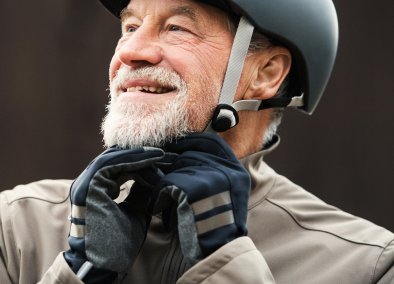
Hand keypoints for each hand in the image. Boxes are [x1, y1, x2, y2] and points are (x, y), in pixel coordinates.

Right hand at [64, 146, 170, 282]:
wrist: (103, 265)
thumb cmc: (118, 245)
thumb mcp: (135, 211)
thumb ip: (140, 192)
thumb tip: (155, 175)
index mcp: (96, 188)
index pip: (119, 166)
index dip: (141, 161)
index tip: (165, 161)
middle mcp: (87, 183)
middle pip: (116, 158)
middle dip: (142, 155)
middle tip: (167, 154)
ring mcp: (84, 184)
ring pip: (113, 157)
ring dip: (138, 155)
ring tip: (161, 154)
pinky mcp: (87, 186)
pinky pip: (110, 164)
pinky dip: (131, 159)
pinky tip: (151, 159)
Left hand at [149, 133, 250, 266]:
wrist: (217, 252)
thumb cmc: (214, 226)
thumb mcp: (223, 195)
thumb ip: (211, 172)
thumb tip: (182, 152)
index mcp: (237, 171)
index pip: (212, 142)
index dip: (191, 141)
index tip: (174, 145)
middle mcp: (228, 171)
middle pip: (190, 155)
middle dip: (171, 164)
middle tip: (157, 173)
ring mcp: (213, 179)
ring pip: (177, 167)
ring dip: (164, 183)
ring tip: (161, 197)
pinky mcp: (195, 189)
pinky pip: (167, 182)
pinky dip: (158, 195)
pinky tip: (156, 208)